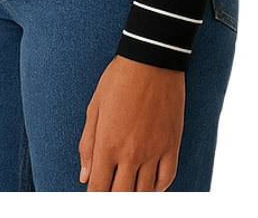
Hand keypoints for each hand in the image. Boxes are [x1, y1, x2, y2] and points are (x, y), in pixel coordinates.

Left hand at [78, 54, 184, 190]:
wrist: (152, 58)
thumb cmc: (119, 78)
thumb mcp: (95, 107)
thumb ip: (87, 144)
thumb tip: (84, 175)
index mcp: (108, 143)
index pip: (98, 189)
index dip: (93, 199)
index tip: (92, 198)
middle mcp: (131, 152)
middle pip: (121, 196)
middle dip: (112, 199)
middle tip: (110, 192)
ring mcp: (154, 150)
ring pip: (144, 193)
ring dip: (133, 196)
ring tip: (127, 191)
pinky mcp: (172, 144)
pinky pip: (167, 179)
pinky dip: (157, 189)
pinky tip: (149, 186)